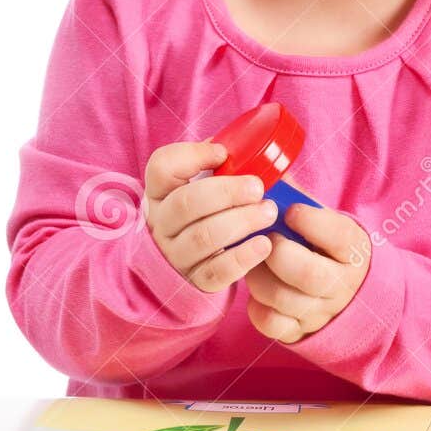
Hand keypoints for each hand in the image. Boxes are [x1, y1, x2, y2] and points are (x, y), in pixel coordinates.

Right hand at [144, 141, 276, 292]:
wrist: (195, 266)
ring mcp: (175, 255)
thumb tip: (248, 149)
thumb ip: (220, 168)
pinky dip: (243, 257)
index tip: (222, 153)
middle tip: (258, 187)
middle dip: (227, 192)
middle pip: (186, 203)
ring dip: (241, 221)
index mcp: (161, 192)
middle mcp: (161, 223)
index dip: (192, 155)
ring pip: (203, 237)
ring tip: (269, 212)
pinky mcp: (195, 281)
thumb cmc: (207, 214)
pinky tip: (265, 245)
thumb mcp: (203, 187)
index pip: (161, 167)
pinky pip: (217, 271)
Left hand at [244, 202, 371, 343]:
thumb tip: (268, 173)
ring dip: (257, 275)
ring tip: (253, 259)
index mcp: (353, 250)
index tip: (290, 211)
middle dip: (277, 252)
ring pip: (282, 298)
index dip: (310, 221)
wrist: (348, 292)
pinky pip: (271, 324)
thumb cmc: (325, 247)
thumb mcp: (326, 221)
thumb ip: (300, 199)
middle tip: (265, 238)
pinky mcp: (300, 332)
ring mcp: (321, 312)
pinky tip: (257, 289)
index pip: (338, 236)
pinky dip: (256, 306)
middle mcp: (342, 285)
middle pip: (309, 274)